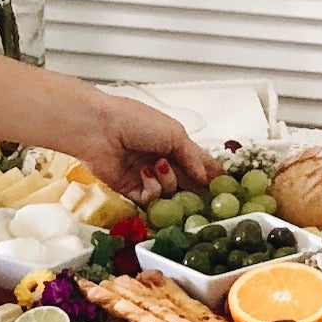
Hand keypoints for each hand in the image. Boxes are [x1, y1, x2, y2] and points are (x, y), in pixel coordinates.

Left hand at [40, 87, 209, 197]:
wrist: (99, 129)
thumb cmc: (135, 121)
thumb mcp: (174, 133)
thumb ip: (193, 157)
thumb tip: (207, 176)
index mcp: (174, 143)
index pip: (198, 163)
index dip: (210, 175)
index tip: (222, 187)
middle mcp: (161, 161)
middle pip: (186, 183)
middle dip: (193, 188)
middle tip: (202, 196)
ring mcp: (146, 177)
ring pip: (170, 193)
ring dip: (168, 181)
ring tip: (159, 166)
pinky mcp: (130, 190)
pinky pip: (150, 200)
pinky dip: (151, 189)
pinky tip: (144, 174)